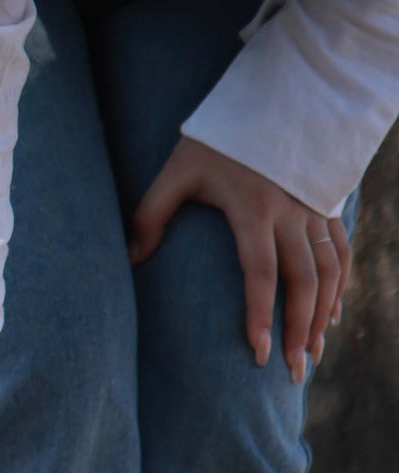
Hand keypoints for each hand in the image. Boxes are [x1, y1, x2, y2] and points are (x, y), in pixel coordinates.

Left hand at [129, 135, 349, 385]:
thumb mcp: (177, 170)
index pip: (260, 273)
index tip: (258, 353)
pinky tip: (332, 319)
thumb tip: (132, 259)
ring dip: (323, 317)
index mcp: (252, 208)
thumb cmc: (216, 139)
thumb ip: (151, 212)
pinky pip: (341, 252)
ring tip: (313, 357)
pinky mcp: (327, 206)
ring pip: (329, 272)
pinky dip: (340, 287)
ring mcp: (313, 210)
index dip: (260, 315)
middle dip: (301, 330)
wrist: (269, 98)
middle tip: (292, 373)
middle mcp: (289, 213)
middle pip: (303, 281)